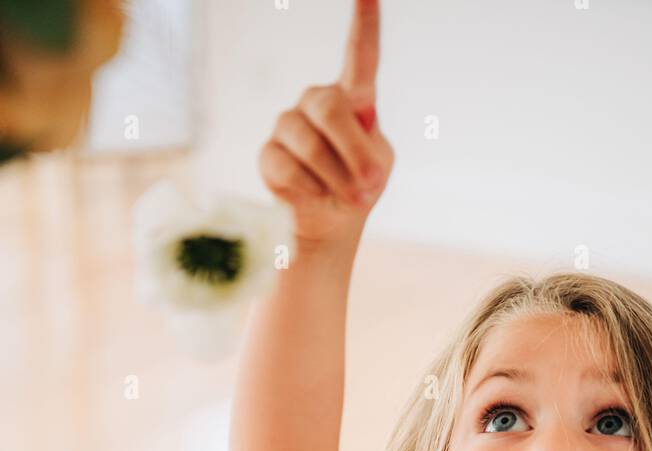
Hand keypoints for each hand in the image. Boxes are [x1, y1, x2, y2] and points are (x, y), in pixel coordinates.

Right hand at [258, 0, 392, 251]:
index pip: (360, 54)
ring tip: (350, 198)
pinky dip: (313, 190)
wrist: (331, 224)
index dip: (365, 21)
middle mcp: (316, 101)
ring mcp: (288, 124)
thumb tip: (357, 123)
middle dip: (354, 151)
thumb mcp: (379, 166)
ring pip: (311, 145)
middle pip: (330, 108)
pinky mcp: (269, 154)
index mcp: (351, 97)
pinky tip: (316, 197)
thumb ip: (370, 143)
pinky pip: (291, 169)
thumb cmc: (359, 188)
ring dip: (338, 179)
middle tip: (370, 186)